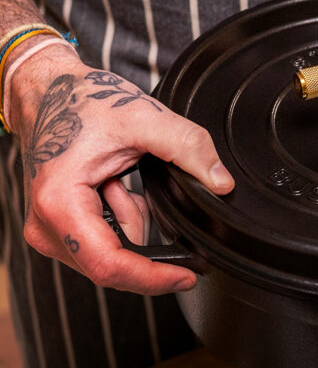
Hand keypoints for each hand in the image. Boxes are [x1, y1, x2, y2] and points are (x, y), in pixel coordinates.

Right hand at [8, 42, 234, 294]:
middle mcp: (46, 225)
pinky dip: (122, 217)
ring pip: (111, 253)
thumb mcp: (143, 117)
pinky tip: (117, 186)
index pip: (110, 265)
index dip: (153, 278)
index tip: (187, 277)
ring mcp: (49, 228)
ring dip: (133, 222)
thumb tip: (222, 183)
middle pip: (111, 267)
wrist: (46, 89)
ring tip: (124, 179)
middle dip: (150, 249)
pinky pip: (104, 240)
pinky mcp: (57, 226)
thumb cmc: (80, 100)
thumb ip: (189, 147)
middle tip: (168, 215)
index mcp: (60, 203)